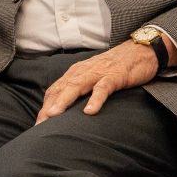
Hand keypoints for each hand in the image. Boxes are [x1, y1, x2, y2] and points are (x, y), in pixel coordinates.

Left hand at [34, 40, 164, 123]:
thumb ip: (80, 89)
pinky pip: (103, 88)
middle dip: (48, 107)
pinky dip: (95, 99)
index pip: (55, 90)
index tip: (37, 124)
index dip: (45, 106)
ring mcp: (98, 73)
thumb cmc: (115, 67)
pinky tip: (89, 111)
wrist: (140, 51)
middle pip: (61, 90)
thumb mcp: (92, 77)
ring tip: (54, 116)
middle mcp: (83, 72)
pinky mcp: (114, 76)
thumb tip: (67, 109)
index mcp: (76, 73)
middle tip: (39, 125)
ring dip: (63, 101)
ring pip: (76, 87)